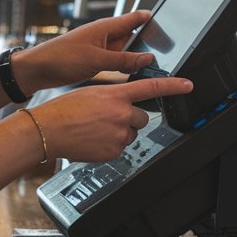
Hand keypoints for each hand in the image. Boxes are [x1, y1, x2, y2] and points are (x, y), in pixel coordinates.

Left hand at [12, 10, 154, 91]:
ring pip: (126, 51)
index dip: (151, 19)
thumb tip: (147, 58)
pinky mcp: (96, 61)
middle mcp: (105, 35)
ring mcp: (101, 48)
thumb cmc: (60, 57)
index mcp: (106, 27)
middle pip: (134, 36)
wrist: (37, 70)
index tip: (168, 24)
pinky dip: (125, 68)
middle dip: (147, 44)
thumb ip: (124, 59)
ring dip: (135, 59)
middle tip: (164, 56)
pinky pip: (117, 62)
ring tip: (150, 68)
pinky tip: (131, 76)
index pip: (135, 17)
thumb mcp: (96, 59)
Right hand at [30, 77, 192, 162]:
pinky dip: (110, 145)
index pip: (152, 88)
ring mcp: (119, 134)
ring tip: (97, 130)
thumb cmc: (64, 109)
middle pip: (141, 117)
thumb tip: (124, 102)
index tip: (188, 85)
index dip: (174, 86)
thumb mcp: (93, 92)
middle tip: (107, 119)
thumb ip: (114, 95)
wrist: (48, 129)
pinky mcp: (113, 151)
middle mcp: (122, 113)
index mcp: (117, 95)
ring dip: (119, 132)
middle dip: (129, 119)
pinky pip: (120, 148)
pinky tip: (94, 140)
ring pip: (130, 134)